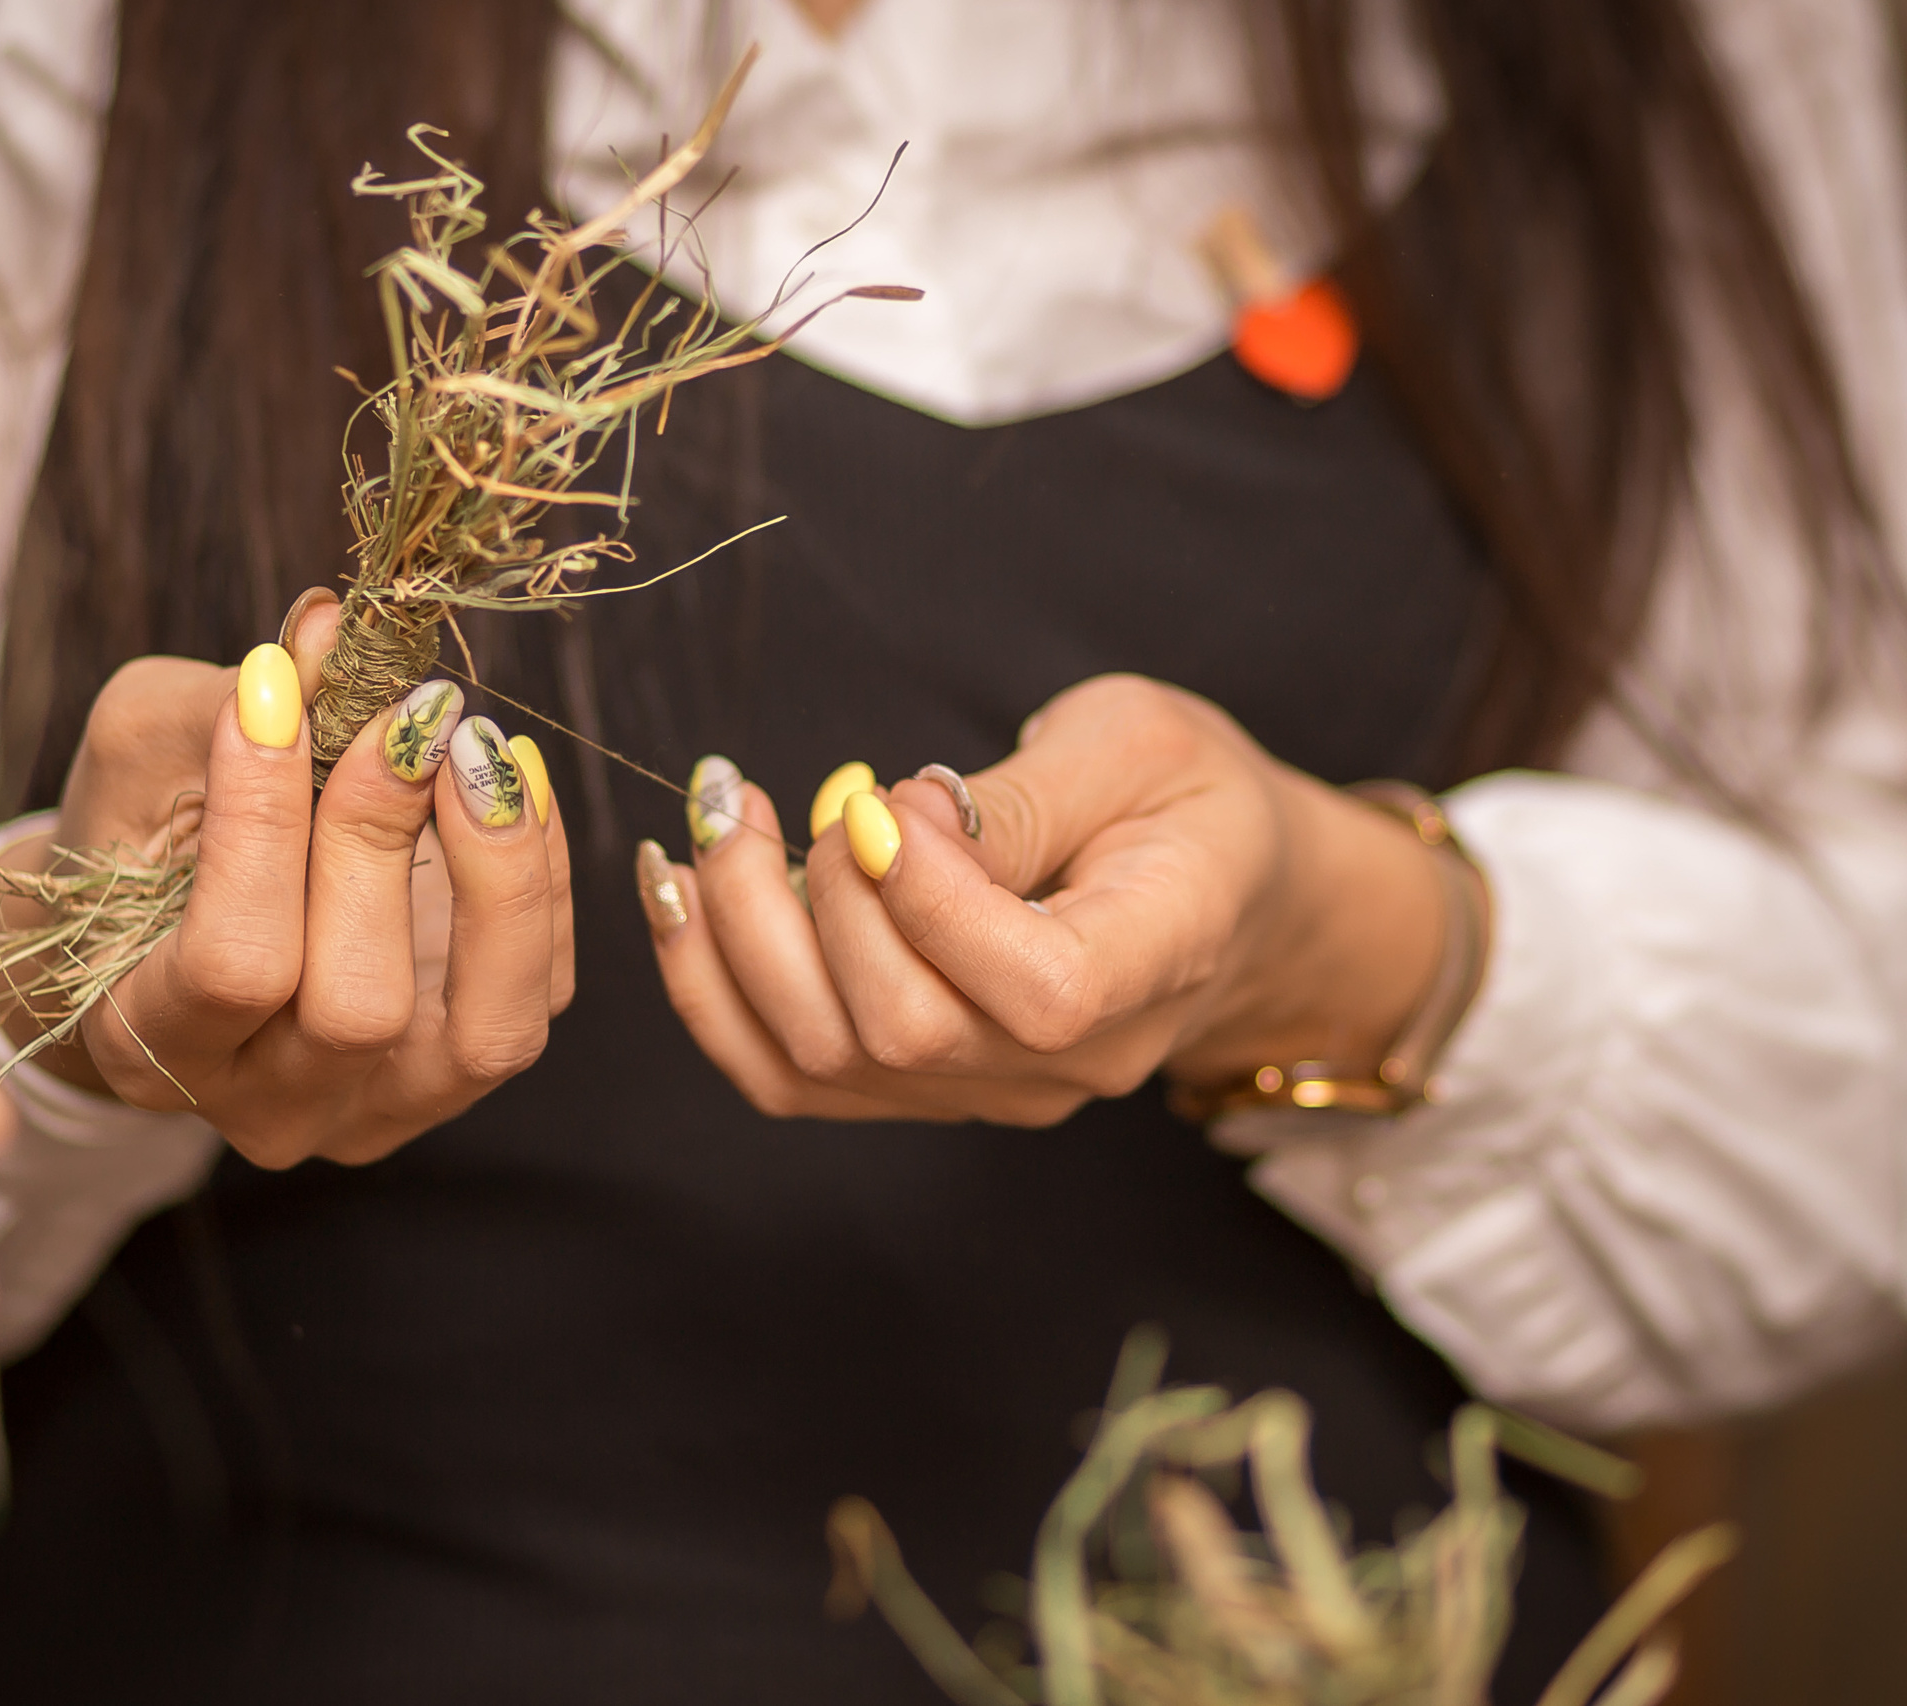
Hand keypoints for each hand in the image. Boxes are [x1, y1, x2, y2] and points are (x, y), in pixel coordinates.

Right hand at [0, 591, 572, 1165]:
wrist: (168, 923)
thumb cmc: (141, 832)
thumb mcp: (145, 753)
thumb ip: (219, 705)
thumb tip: (331, 628)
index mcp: (151, 1047)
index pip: (232, 966)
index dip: (262, 826)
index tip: (276, 694)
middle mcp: (272, 1107)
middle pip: (357, 1004)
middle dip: (383, 840)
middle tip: (403, 716)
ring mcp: (381, 1106)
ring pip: (486, 1029)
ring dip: (499, 874)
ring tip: (478, 750)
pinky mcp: (466, 1070)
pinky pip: (541, 989)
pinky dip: (541, 874)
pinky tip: (508, 777)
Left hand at [636, 674, 1458, 1126]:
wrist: (1223, 891)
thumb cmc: (1188, 800)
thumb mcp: (1139, 743)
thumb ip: (1026, 795)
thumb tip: (892, 819)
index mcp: (1153, 967)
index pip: (1037, 991)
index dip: (934, 901)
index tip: (884, 799)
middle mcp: (1065, 1064)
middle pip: (900, 1031)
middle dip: (815, 894)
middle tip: (801, 793)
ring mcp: (984, 1089)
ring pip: (818, 1060)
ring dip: (734, 931)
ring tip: (721, 818)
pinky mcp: (915, 1089)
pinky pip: (782, 1074)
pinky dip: (707, 982)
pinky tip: (683, 887)